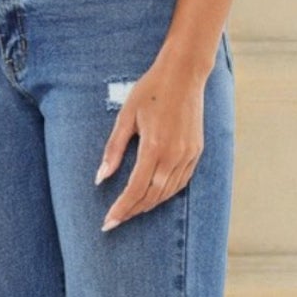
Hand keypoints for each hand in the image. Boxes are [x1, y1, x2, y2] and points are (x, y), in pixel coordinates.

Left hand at [95, 53, 206, 229]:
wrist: (184, 74)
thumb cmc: (151, 91)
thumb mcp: (126, 116)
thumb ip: (113, 149)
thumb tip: (100, 178)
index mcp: (154, 147)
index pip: (135, 189)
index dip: (121, 209)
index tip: (107, 222)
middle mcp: (174, 155)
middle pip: (152, 196)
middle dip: (132, 212)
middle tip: (114, 222)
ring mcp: (189, 155)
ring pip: (167, 192)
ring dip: (148, 205)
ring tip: (130, 211)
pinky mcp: (197, 152)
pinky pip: (181, 182)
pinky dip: (166, 194)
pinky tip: (154, 197)